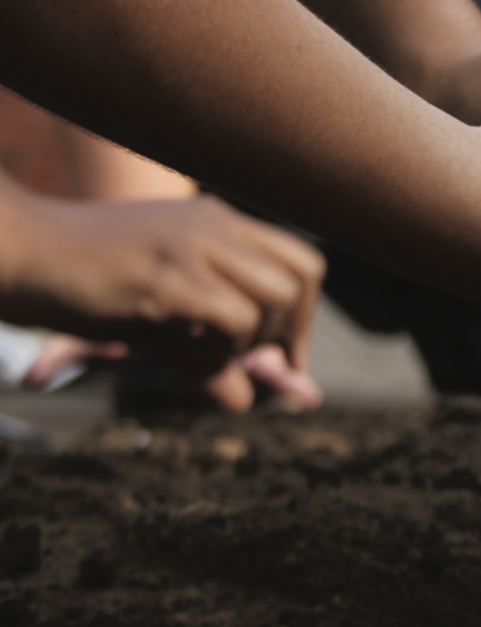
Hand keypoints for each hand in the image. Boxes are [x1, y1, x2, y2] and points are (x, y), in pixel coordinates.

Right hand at [0, 188, 325, 409]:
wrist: (18, 247)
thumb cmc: (86, 284)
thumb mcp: (159, 323)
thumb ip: (207, 358)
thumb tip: (245, 403)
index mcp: (220, 222)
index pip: (305, 262)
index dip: (305, 315)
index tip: (287, 354)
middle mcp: (215, 225)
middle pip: (299, 282)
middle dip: (286, 333)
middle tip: (244, 359)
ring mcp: (192, 244)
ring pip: (273, 299)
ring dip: (249, 342)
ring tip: (198, 351)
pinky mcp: (166, 274)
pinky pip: (232, 319)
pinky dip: (220, 351)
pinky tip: (179, 351)